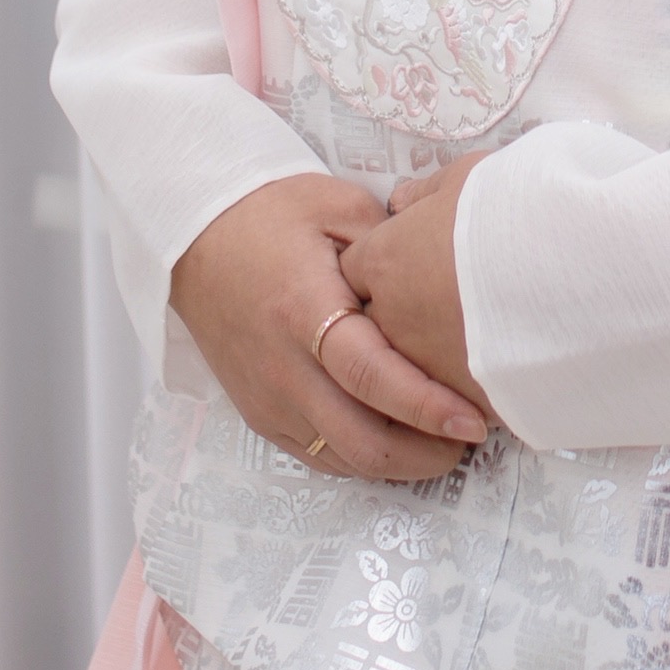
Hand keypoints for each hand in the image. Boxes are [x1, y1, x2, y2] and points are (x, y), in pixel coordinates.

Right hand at [170, 174, 490, 479]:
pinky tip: (398, 437)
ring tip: (444, 440)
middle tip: (470, 435)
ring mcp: (268, 400)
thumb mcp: (340, 206)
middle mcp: (283, 368)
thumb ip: (393, 248)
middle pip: (362, 441)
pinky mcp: (261, 416)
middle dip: (427, 453)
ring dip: (401, 463)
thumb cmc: (271, 214)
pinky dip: (366, 458)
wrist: (195, 237)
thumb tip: (445, 283)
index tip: (474, 418)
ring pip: (345, 460)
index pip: (372, 377)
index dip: (428, 406)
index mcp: (304, 310)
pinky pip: (321, 457)